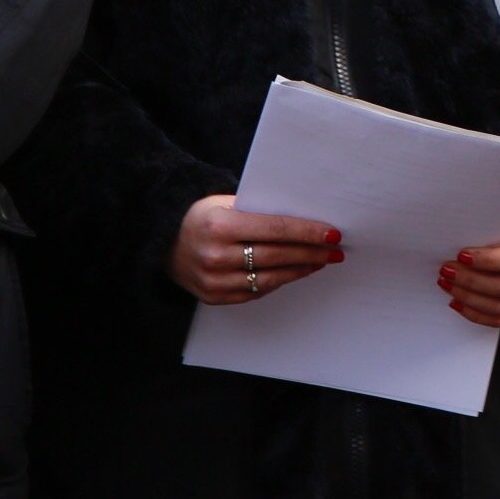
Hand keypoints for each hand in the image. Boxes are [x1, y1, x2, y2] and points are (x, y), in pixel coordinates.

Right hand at [167, 195, 343, 305]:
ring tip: (320, 262)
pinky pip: (255, 291)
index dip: (307, 233)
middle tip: (335, 251)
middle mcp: (216, 256)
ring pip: (270, 277)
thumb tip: (306, 217)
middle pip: (277, 256)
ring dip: (300, 270)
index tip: (332, 234)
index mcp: (220, 226)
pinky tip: (295, 272)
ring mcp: (214, 281)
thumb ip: (260, 210)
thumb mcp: (226, 203)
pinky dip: (279, 281)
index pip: (276, 229)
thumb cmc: (203, 216)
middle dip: (311, 253)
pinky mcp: (214, 297)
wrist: (163, 241)